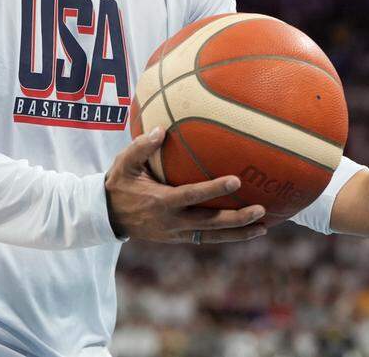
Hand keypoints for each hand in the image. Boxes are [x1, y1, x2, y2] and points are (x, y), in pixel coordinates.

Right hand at [104, 126, 267, 243]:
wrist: (105, 216)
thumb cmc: (118, 184)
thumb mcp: (123, 163)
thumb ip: (141, 147)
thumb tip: (161, 129)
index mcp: (160, 201)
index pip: (192, 195)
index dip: (214, 189)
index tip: (236, 181)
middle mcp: (171, 221)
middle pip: (209, 223)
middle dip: (236, 219)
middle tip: (261, 210)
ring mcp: (175, 233)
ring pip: (211, 236)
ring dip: (238, 233)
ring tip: (263, 227)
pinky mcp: (178, 238)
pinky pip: (206, 238)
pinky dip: (226, 236)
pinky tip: (246, 230)